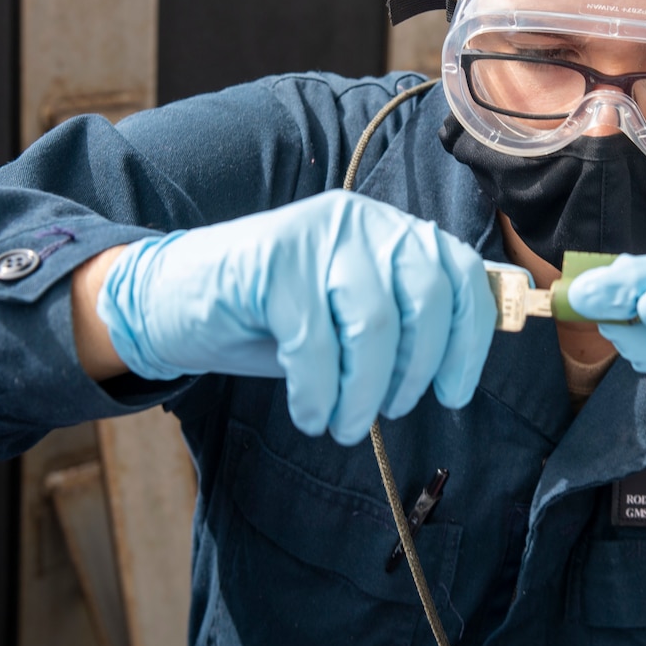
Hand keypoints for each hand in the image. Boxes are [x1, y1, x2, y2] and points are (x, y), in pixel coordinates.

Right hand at [96, 190, 495, 443]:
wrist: (175, 299)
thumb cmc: (275, 318)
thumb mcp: (350, 316)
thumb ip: (405, 325)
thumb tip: (460, 366)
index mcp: (392, 231)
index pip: (461, 274)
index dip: (469, 339)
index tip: (454, 394)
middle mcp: (362, 221)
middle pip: (426, 298)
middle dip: (416, 369)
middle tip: (392, 409)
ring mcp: (317, 236)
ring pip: (374, 325)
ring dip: (364, 392)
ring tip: (345, 424)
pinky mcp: (273, 261)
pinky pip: (314, 342)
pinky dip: (318, 393)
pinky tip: (310, 414)